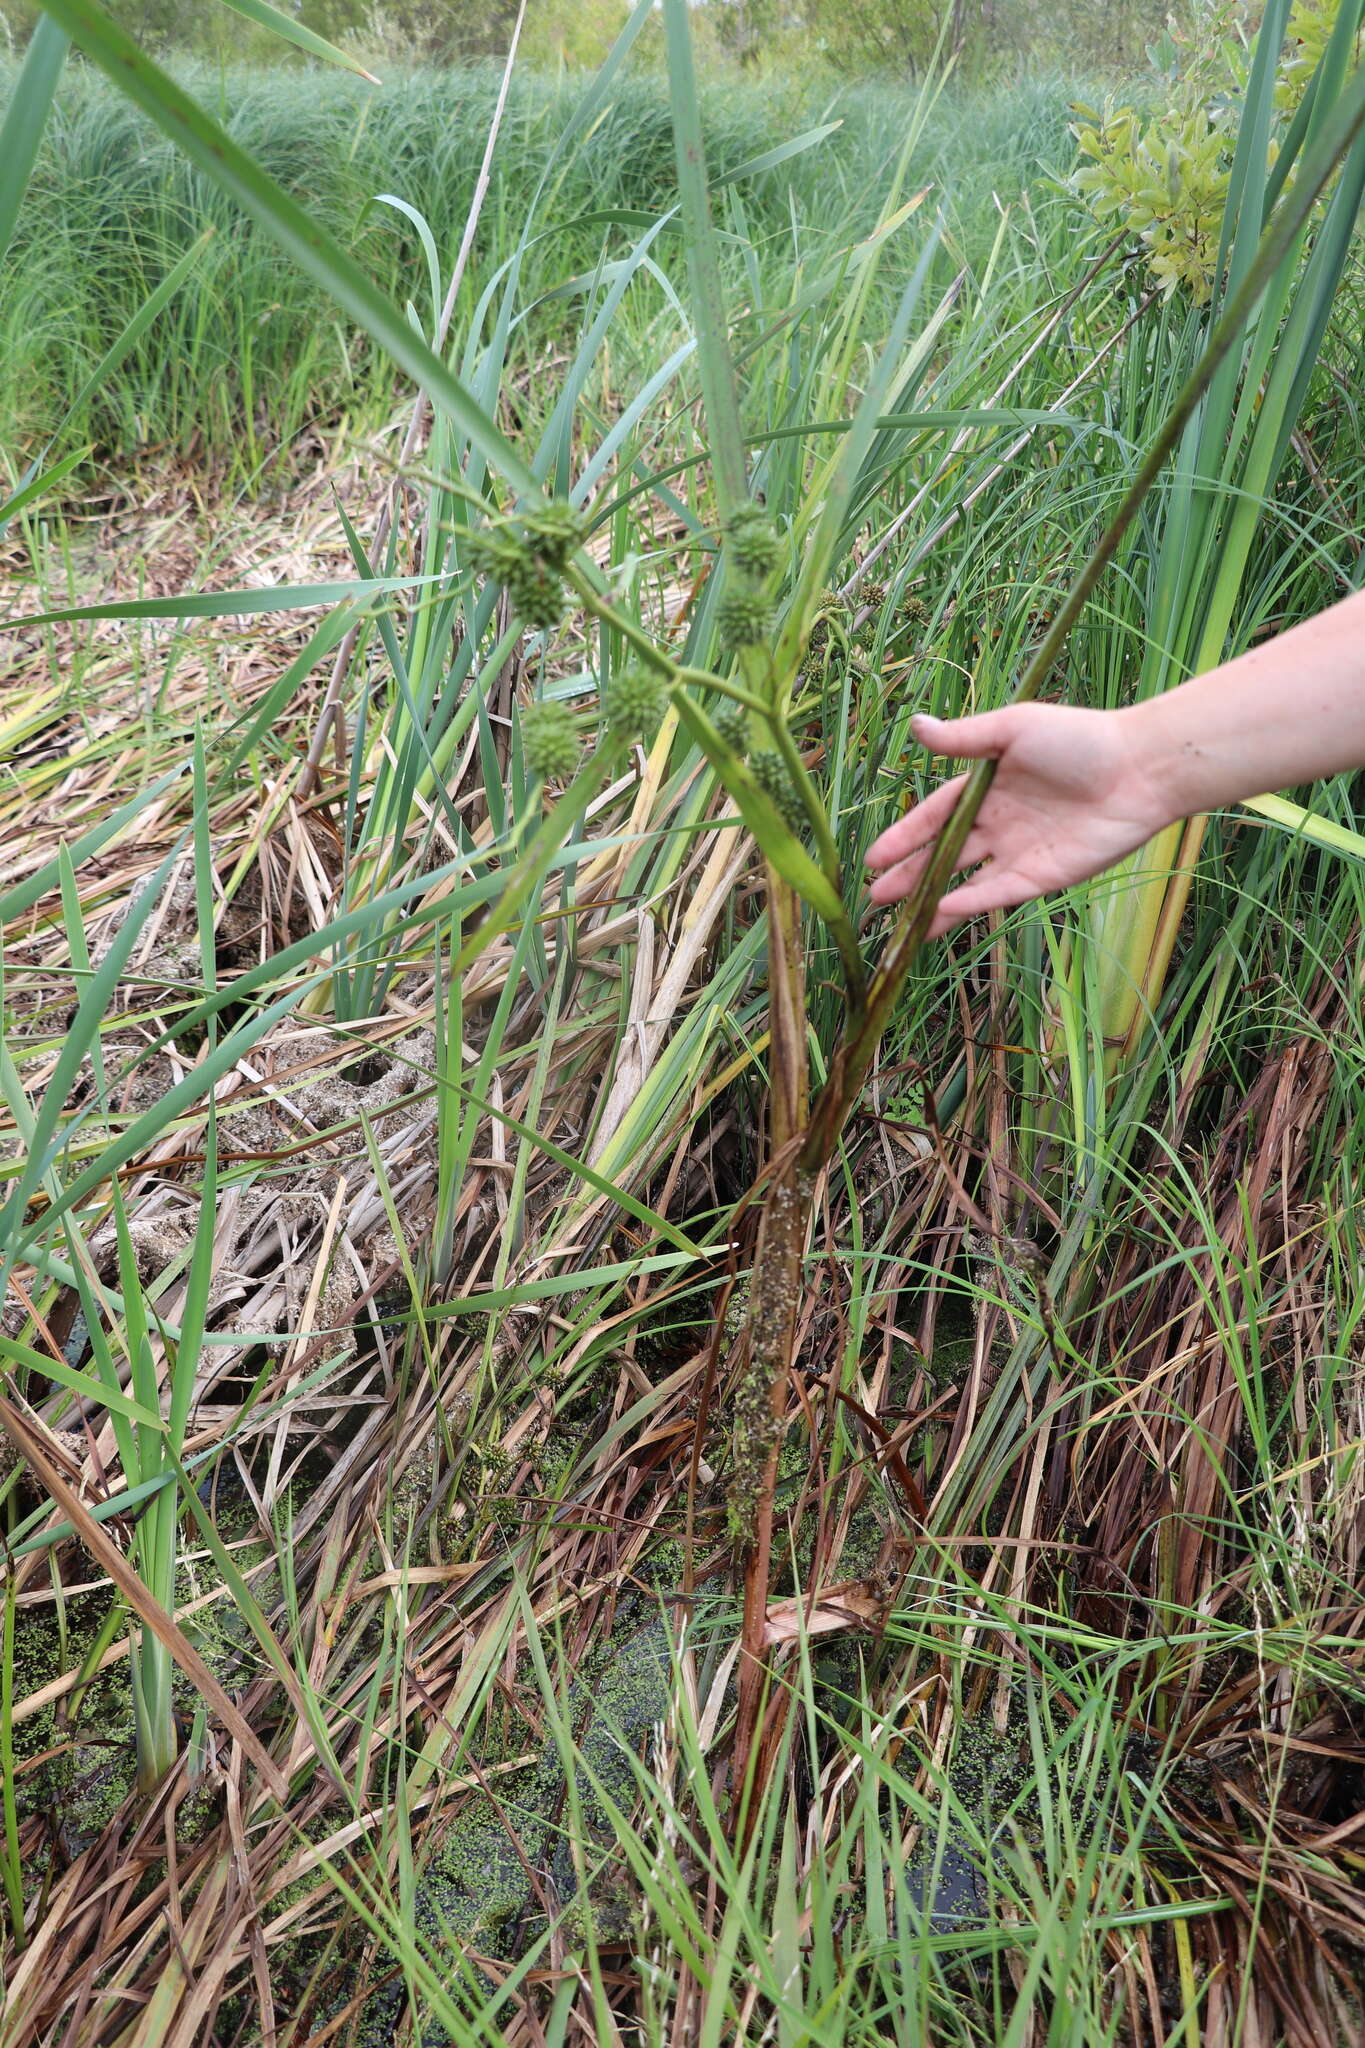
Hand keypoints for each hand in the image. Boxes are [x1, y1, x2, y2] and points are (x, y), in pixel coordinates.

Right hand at [864, 703, 1177, 936]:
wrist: (1139, 769)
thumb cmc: (1078, 739)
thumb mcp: (1014, 729)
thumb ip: (965, 738)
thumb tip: (915, 726)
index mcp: (987, 788)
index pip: (934, 817)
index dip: (904, 837)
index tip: (873, 859)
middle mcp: (1000, 823)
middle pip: (944, 855)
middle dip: (909, 876)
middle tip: (876, 898)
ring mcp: (1021, 852)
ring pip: (966, 882)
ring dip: (934, 899)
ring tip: (901, 922)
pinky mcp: (1045, 877)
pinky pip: (999, 893)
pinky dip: (971, 903)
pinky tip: (942, 912)